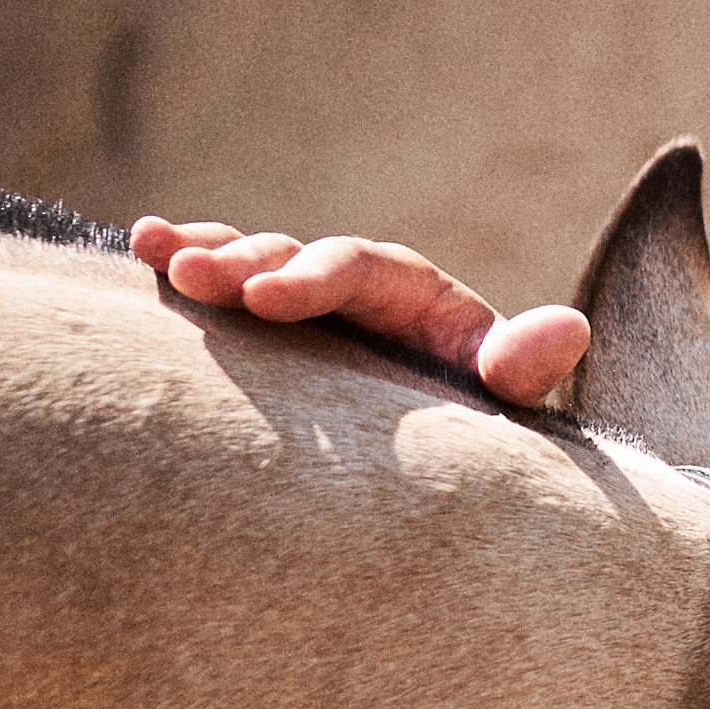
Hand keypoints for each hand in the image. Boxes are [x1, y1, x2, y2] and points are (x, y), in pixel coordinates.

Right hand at [131, 217, 588, 404]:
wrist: (450, 456)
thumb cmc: (477, 424)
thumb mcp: (502, 397)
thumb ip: (522, 366)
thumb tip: (570, 328)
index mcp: (411, 292)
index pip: (358, 267)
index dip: (312, 278)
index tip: (267, 300)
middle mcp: (352, 285)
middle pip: (293, 256)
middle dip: (243, 261)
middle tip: (193, 277)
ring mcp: (304, 308)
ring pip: (249, 266)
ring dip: (203, 256)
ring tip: (154, 252)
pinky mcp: (268, 336)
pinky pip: (225, 292)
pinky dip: (186, 269)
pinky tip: (139, 255)